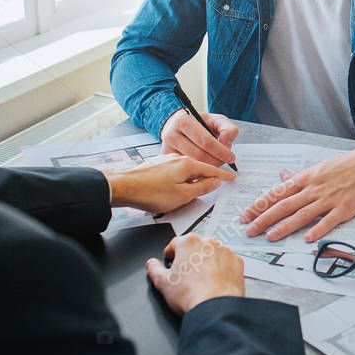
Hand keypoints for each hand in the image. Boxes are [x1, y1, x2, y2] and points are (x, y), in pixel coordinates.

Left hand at [107, 154, 235, 213]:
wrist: (123, 186)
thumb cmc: (151, 192)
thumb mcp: (182, 195)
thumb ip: (201, 188)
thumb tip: (215, 182)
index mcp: (187, 164)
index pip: (212, 169)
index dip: (223, 175)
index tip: (231, 177)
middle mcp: (178, 158)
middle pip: (199, 169)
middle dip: (207, 177)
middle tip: (215, 186)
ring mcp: (166, 161)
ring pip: (185, 170)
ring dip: (191, 180)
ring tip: (191, 192)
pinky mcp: (156, 165)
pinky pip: (174, 172)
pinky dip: (180, 179)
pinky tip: (174, 189)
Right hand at [145, 234, 243, 315]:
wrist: (215, 307)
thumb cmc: (191, 294)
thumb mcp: (162, 283)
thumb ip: (154, 269)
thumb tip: (151, 264)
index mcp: (189, 243)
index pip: (175, 243)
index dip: (170, 253)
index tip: (170, 260)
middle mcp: (208, 243)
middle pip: (195, 246)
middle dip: (189, 257)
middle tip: (186, 274)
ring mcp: (225, 251)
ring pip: (212, 253)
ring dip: (206, 262)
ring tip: (201, 279)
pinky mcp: (237, 262)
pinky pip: (227, 262)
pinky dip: (222, 269)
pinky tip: (215, 281)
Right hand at [160, 108, 238, 166]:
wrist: (178, 124)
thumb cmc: (199, 122)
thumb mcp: (216, 120)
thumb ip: (228, 128)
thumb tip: (226, 143)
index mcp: (183, 121)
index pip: (205, 141)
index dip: (221, 151)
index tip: (231, 157)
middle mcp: (171, 135)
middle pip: (198, 155)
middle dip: (216, 161)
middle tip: (225, 161)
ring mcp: (167, 148)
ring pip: (192, 165)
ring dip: (208, 167)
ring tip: (216, 163)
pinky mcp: (166, 159)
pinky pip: (185, 170)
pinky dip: (198, 171)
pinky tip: (205, 168)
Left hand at [238, 145, 354, 242]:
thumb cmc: (343, 165)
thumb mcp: (317, 167)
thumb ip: (299, 176)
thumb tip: (282, 176)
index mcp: (305, 179)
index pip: (277, 193)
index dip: (259, 205)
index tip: (245, 215)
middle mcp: (313, 189)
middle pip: (284, 206)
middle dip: (264, 219)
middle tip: (250, 230)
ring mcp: (328, 199)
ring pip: (302, 214)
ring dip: (285, 226)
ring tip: (270, 236)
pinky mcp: (344, 208)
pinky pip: (329, 221)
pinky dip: (318, 229)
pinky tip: (307, 238)